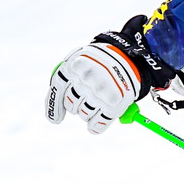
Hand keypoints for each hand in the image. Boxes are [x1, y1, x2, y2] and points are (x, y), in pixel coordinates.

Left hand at [45, 17, 174, 133]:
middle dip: (76, 104)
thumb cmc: (102, 61)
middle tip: (86, 98)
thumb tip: (53, 116)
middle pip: (71, 104)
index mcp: (75, 66)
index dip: (53, 107)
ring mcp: (100, 93)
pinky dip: (95, 127)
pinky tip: (95, 126)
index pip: (57, 90)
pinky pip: (97, 125)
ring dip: (88, 113)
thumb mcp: (82, 60)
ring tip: (98, 102)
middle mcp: (86, 80)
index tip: (56, 120)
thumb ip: (67, 80)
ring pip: (84, 115)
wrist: (130, 57)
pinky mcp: (113, 105)